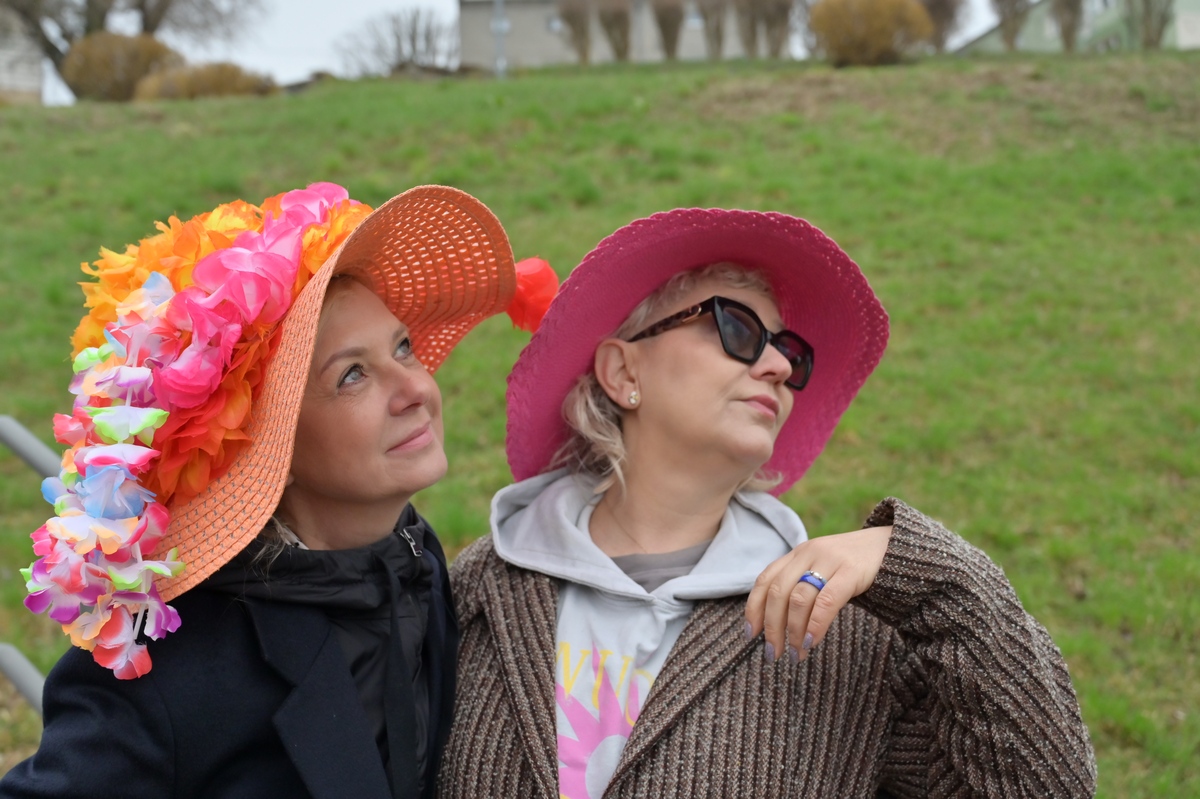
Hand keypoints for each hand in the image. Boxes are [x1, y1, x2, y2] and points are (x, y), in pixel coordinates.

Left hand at [744, 526, 892, 661]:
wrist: (894, 546)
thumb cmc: (853, 567)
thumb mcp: (822, 571)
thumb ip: (802, 587)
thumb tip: (778, 625)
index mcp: (798, 554)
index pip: (765, 580)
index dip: (754, 608)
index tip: (750, 634)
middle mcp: (808, 553)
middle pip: (778, 592)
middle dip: (772, 626)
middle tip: (773, 653)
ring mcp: (829, 560)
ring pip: (798, 598)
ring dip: (793, 631)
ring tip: (796, 654)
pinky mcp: (851, 571)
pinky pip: (826, 600)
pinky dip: (815, 624)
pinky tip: (812, 642)